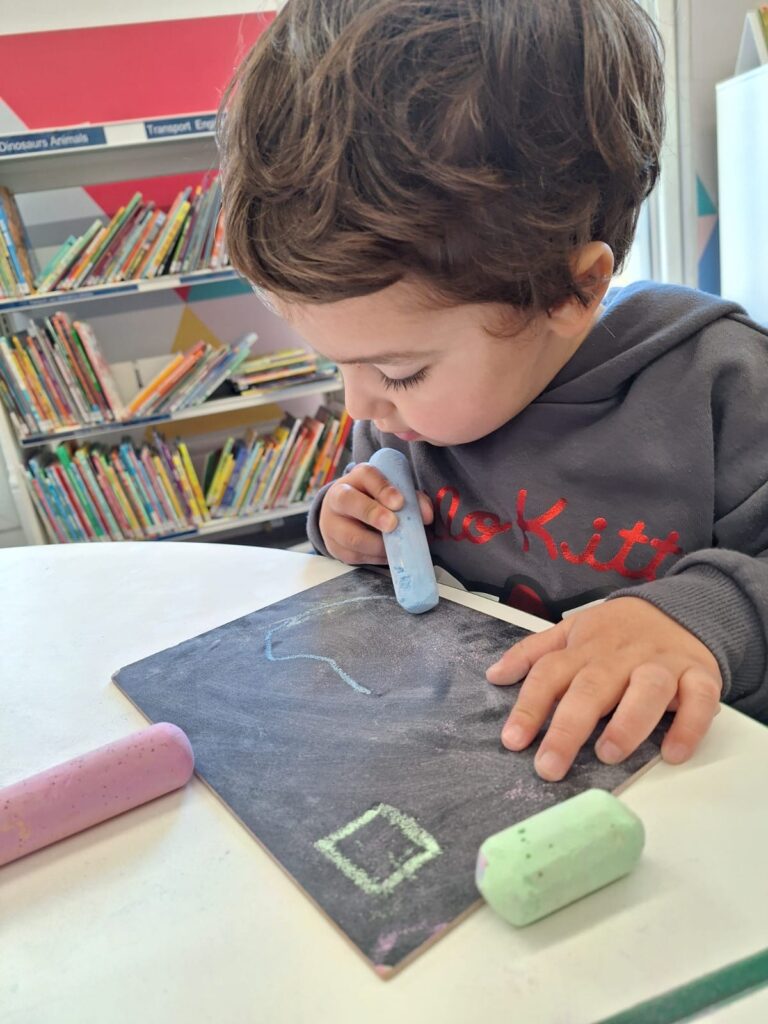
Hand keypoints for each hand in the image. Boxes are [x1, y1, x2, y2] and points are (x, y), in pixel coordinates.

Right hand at [318, 462, 433, 564]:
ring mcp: (332, 524)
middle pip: (347, 501)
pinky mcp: (335, 548)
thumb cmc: (375, 502)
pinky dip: (376, 558)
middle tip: (392, 525)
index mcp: (355, 479)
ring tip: (397, 547)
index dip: (383, 489)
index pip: (366, 475)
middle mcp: (337, 498)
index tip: (400, 502)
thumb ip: (411, 499)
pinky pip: (355, 556)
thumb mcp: (391, 494)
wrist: (345, 517)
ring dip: (377, 544)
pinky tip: (390, 555)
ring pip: (350, 536)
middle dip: (372, 513)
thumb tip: (427, 515)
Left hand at [486, 597, 722, 780]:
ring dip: (628, 722)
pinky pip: (699, 699)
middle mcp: (622, 655)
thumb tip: (494, 674)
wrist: (683, 607)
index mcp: (586, 646)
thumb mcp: (572, 631)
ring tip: (608, 753)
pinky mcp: (700, 675)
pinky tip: (671, 752)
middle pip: (593, 686)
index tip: (512, 741)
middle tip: (550, 765)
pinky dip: (688, 725)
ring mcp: (663, 664)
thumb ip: (534, 653)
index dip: (529, 706)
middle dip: (568, 727)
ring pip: (648, 687)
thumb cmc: (619, 631)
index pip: (550, 673)